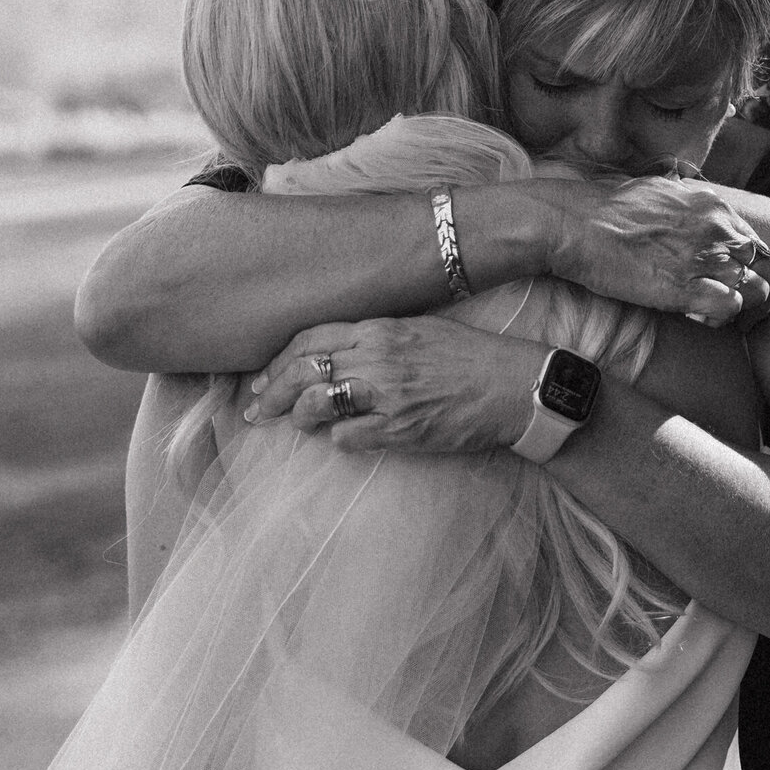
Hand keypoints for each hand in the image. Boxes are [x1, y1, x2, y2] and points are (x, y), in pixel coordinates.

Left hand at [244, 318, 546, 454]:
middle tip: (256, 410)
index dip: (278, 361)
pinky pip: (348, 437)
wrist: (513, 386)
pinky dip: (338, 440)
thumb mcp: (420, 331)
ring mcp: (388, 394)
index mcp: (381, 329)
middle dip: (270, 393)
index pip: (310, 340)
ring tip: (298, 425)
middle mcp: (378, 358)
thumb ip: (376, 339)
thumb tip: (338, 358)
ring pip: (317, 405)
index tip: (263, 378)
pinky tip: (342, 439)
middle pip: (303, 372)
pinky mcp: (400, 428)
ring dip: (299, 418)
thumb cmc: (470, 357)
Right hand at [534, 175, 769, 331]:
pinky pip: (731, 308)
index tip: (735, 284)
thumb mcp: (659, 191)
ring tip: (722, 319)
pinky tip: (704, 320)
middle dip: (762, 292)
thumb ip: (686, 201)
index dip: (752, 270)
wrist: (574, 224)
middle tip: (741, 310)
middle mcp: (718, 229)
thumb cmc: (606, 210)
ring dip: (745, 310)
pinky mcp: (686, 287)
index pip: (758, 244)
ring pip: (758, 290)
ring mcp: (705, 257)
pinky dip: (724, 319)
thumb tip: (689, 203)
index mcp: (714, 206)